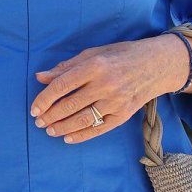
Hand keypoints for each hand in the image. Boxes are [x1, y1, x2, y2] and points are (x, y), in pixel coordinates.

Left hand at [31, 34, 191, 143]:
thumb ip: (66, 67)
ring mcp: (116, 101)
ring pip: (82, 119)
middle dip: (50, 116)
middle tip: (39, 122)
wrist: (157, 64)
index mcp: (95, 65)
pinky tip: (68, 138)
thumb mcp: (94, 53)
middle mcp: (106, 84)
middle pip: (70, 105)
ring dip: (62, 127)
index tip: (34, 109)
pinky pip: (99, 129)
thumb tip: (40, 77)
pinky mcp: (124, 114)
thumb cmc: (121, 55)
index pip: (62, 85)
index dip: (44, 99)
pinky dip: (81, 135)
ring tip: (49, 130)